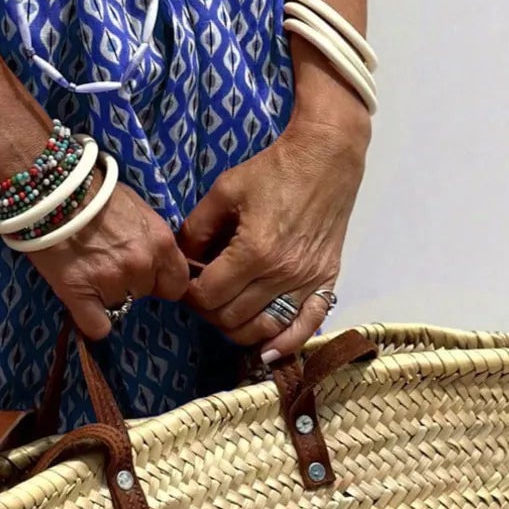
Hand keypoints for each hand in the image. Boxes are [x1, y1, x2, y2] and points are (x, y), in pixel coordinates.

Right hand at [23, 168, 191, 340]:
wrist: (52, 188)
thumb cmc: (94, 192)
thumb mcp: (138, 209)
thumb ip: (150, 238)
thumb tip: (150, 258)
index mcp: (161, 242)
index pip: (178, 283)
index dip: (161, 280)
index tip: (146, 275)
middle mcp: (142, 265)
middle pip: (146, 293)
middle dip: (132, 284)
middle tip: (108, 264)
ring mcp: (112, 282)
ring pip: (120, 307)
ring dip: (107, 295)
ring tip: (87, 268)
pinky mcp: (80, 295)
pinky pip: (96, 327)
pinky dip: (90, 319)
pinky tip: (81, 302)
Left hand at [176, 108, 369, 358]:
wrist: (325, 158)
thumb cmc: (273, 170)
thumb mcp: (224, 191)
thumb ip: (196, 228)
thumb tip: (181, 258)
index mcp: (253, 250)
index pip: (208, 295)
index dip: (189, 293)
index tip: (187, 282)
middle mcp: (282, 273)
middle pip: (233, 318)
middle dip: (210, 311)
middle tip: (205, 293)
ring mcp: (307, 281)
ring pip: (264, 328)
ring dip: (240, 329)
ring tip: (229, 311)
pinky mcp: (327, 281)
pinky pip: (307, 326)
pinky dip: (287, 343)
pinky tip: (269, 350)